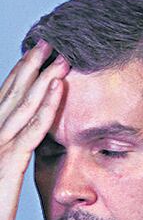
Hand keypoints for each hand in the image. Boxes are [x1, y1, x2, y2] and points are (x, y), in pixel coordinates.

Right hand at [0, 40, 68, 219]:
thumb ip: (10, 157)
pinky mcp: (6, 160)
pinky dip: (47, 105)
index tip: (39, 57)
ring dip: (42, 76)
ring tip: (59, 54)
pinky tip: (59, 87)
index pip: (6, 101)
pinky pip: (31, 127)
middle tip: (49, 42)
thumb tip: (21, 149)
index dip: (22, 77)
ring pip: (23, 104)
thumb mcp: (0, 178)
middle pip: (13, 94)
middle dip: (31, 67)